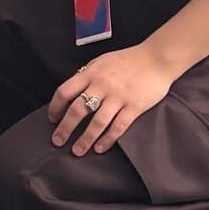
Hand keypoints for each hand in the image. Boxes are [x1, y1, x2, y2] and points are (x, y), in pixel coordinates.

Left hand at [48, 46, 172, 155]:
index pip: (65, 91)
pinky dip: (107, 139)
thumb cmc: (128, 59)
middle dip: (65, 128)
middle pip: (78, 109)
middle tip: (57, 141)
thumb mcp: (101, 62)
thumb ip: (87, 75)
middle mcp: (101, 85)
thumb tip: (72, 91)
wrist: (156, 58)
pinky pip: (118, 127)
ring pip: (97, 122)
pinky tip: (99, 148)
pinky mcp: (134, 107)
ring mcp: (118, 97)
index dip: (55, 107)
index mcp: (91, 73)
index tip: (52, 119)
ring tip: (77, 151)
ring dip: (85, 139)